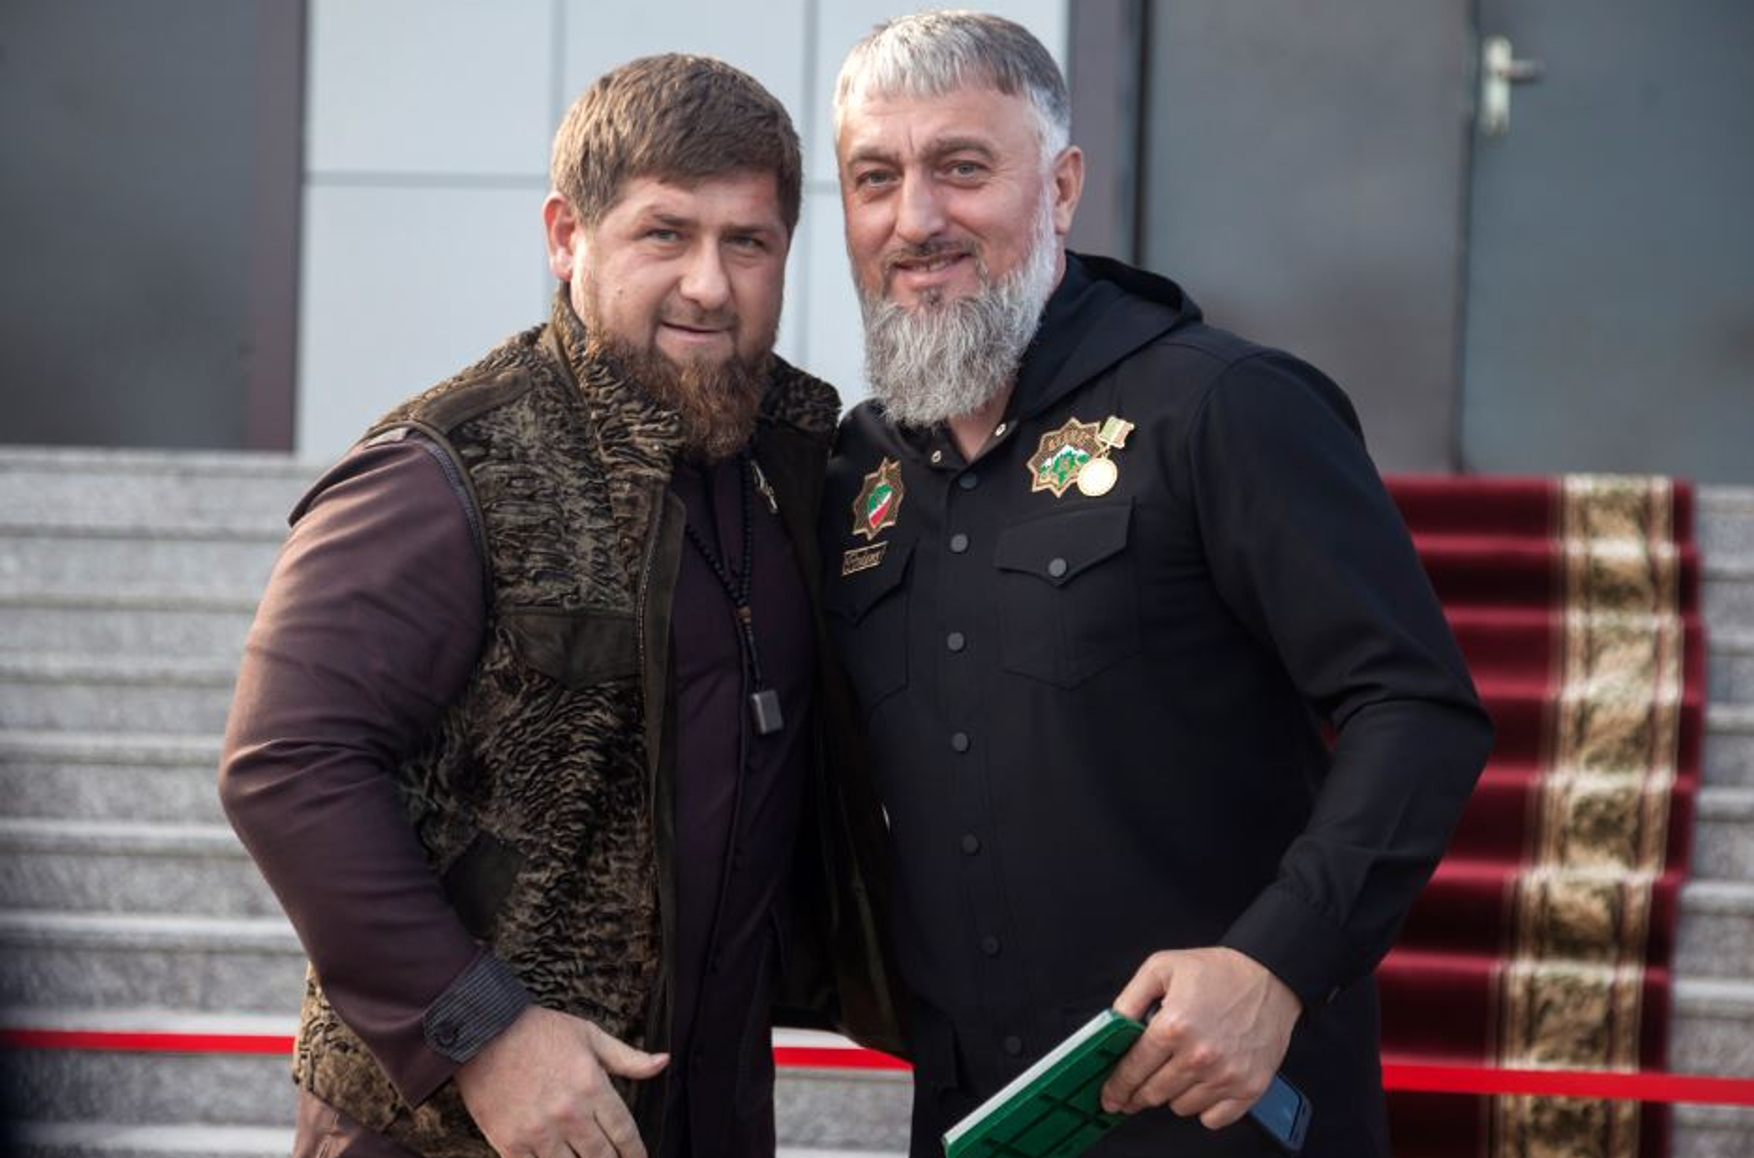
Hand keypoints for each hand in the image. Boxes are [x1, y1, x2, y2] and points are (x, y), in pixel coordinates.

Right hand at [454, 1005, 668, 1157]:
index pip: (624, 1133)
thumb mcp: (589, 1035)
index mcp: (591, 1086)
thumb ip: (628, 1057)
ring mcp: (538, 1132)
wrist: (483, 1033)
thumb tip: (664, 1062)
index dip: (636, 1153)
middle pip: (602, 1157)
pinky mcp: (510, 1143)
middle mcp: (568, 1114)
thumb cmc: (539, 1032)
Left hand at [1099, 947, 1300, 1130]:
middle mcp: (1199, 1056)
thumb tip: (1111, 1028)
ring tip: (1178, 1072)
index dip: (1116, 1086)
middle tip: (1133, 1093)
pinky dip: (1203, 1108)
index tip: (1109, 1097)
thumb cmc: (1218, 971)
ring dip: (1172, 1095)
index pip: (1133, 1069)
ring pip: (1181, 1108)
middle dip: (1137, 1095)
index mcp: (1174, 1026)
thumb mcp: (1162, 967)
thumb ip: (1130, 999)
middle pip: (1153, 1093)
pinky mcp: (1249, 1087)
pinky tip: (1201, 1087)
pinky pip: (1213, 1119)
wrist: (1269, 975)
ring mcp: (1226, 1075)